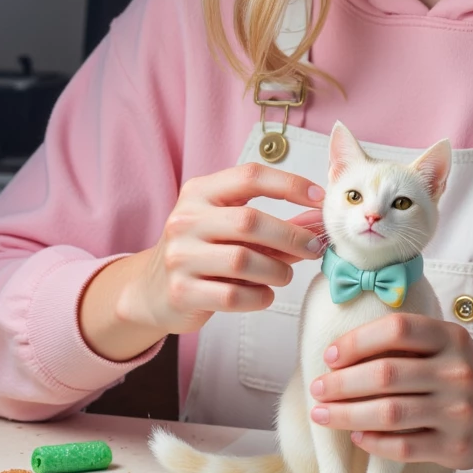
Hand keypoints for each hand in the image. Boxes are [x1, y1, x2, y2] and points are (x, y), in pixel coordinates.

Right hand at [79, 165, 324, 360]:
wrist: (152, 290)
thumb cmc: (203, 252)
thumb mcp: (228, 228)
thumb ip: (273, 224)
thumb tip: (318, 221)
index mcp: (199, 192)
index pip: (250, 176)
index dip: (290, 184)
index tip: (320, 199)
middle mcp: (186, 219)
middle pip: (250, 220)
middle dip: (291, 236)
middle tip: (312, 248)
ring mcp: (180, 256)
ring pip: (243, 260)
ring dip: (276, 270)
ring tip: (284, 274)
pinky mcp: (181, 291)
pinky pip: (233, 295)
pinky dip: (259, 296)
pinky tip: (264, 294)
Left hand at [308, 312, 472, 472]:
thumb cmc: (463, 372)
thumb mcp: (446, 343)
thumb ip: (405, 341)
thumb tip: (339, 353)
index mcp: (452, 338)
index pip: (397, 329)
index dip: (357, 340)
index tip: (330, 355)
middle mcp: (458, 373)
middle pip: (386, 374)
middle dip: (341, 383)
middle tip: (317, 388)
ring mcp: (458, 413)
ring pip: (389, 414)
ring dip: (346, 414)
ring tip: (321, 413)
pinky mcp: (456, 449)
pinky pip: (403, 447)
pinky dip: (373, 442)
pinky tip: (356, 436)